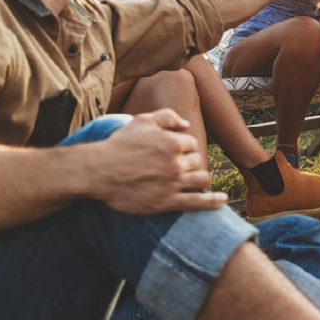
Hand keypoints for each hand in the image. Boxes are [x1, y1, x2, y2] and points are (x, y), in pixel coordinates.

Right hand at [93, 109, 224, 214]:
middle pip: (197, 161)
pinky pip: (198, 202)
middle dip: (188, 162)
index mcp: (172, 142)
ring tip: (191, 180)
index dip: (183, 147)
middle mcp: (176, 163)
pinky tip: (222, 200)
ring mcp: (173, 184)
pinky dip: (213, 201)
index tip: (173, 152)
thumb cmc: (119, 144)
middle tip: (175, 166)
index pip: (192, 144)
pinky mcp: (166, 202)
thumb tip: (186, 124)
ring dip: (199, 179)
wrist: (98, 171)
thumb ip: (167, 117)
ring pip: (201, 180)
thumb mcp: (142, 121)